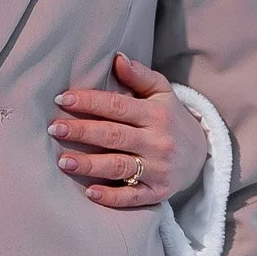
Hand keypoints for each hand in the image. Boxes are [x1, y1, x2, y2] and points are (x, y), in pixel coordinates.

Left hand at [48, 52, 205, 208]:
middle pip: (113, 136)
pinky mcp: (157, 192)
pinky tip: (90, 193)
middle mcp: (157, 142)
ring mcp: (158, 169)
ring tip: (63, 161)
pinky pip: (132, 197)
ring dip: (90, 165)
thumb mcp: (163, 92)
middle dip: (82, 132)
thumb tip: (117, 58)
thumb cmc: (171, 119)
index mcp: (156, 114)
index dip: (89, 102)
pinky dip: (111, 197)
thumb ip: (140, 76)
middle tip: (55, 129)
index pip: (117, 106)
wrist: (201, 155)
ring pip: (119, 167)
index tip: (63, 99)